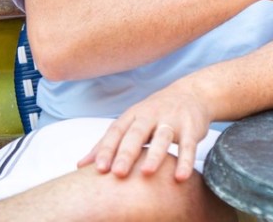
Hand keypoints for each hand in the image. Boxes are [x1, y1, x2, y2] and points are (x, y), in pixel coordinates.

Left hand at [77, 83, 211, 180]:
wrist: (192, 94)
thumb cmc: (155, 113)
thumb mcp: (131, 122)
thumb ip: (107, 143)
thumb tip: (80, 165)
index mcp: (133, 114)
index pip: (117, 131)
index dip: (107, 148)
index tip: (98, 168)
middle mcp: (151, 115)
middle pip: (137, 133)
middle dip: (127, 152)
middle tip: (118, 173)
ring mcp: (172, 120)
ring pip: (163, 137)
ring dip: (155, 155)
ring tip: (147, 173)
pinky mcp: (191, 128)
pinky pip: (188, 145)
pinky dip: (185, 161)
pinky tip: (180, 177)